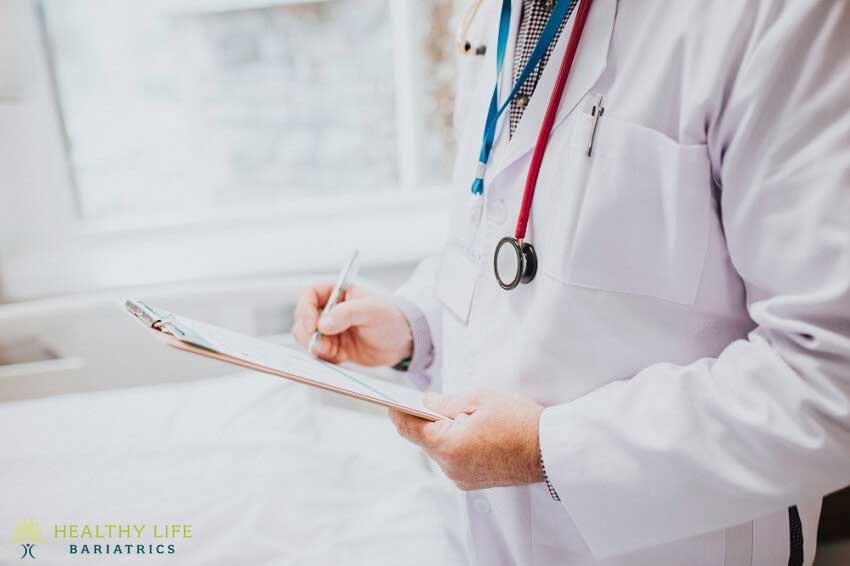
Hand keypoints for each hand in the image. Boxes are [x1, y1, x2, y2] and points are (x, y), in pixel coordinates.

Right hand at [291, 283, 412, 365]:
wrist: (402, 342)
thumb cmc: (391, 318)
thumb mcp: (372, 310)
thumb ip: (347, 313)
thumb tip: (323, 324)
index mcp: (337, 292)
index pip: (309, 295)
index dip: (305, 310)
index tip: (312, 326)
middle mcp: (329, 309)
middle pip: (303, 318)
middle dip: (308, 333)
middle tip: (322, 344)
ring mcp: (330, 329)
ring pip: (306, 337)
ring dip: (315, 346)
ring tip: (334, 351)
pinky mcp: (333, 346)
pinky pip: (318, 352)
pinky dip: (324, 357)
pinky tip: (341, 357)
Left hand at [389, 390, 543, 489]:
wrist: (550, 451)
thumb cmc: (519, 422)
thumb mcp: (480, 399)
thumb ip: (445, 401)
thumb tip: (425, 402)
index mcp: (448, 445)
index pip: (408, 427)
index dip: (397, 411)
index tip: (389, 399)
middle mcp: (450, 467)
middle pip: (424, 439)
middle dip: (426, 419)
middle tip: (435, 399)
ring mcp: (461, 477)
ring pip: (439, 449)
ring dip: (444, 431)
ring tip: (464, 414)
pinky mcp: (472, 481)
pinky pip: (453, 458)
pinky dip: (456, 443)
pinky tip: (472, 430)